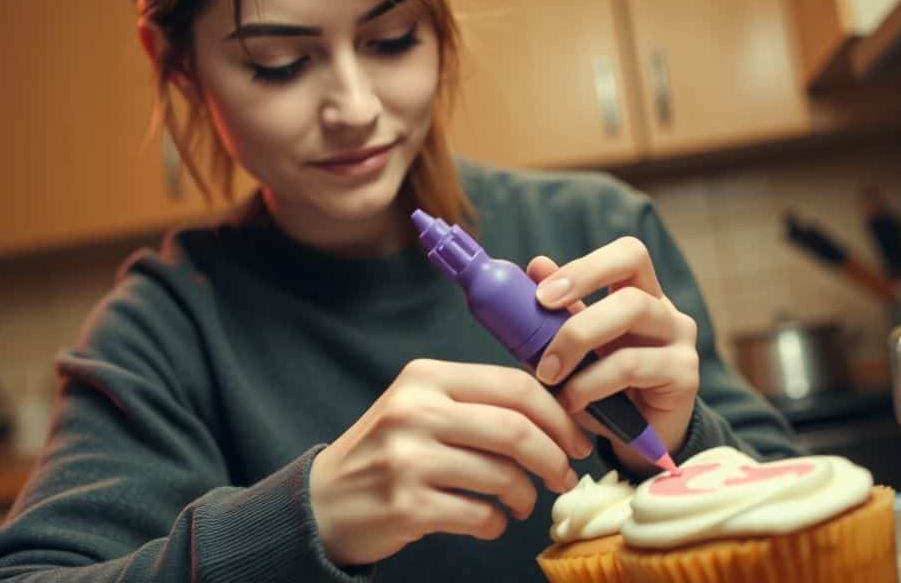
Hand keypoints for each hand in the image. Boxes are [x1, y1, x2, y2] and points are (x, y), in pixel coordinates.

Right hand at [309, 359, 594, 565]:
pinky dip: (496, 523)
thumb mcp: (421, 406)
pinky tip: (489, 520)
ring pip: (502, 476)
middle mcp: (416, 412)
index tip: (577, 438)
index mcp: (426, 378)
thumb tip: (557, 413)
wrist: (324, 500)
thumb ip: (477, 401)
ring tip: (523, 502)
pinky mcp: (408, 506)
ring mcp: (409, 460)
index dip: (558, 415)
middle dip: (554, 457)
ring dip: (526, 495)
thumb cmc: (386, 451)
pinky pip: (480, 515)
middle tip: (564, 475)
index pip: (513, 386)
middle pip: (515, 430)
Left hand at [527, 236, 699, 474]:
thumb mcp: (576, 351)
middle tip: (541, 317)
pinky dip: (592, 381)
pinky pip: (633, 364)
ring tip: (549, 375)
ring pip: (633, 311)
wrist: (639, 443)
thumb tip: (535, 266)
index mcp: (640, 294)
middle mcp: (665, 310)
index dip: (586, 266)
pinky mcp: (685, 375)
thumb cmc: (603, 390)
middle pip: (631, 270)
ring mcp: (680, 340)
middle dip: (578, 292)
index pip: (628, 254)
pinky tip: (571, 400)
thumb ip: (559, 312)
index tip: (542, 293)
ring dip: (578, 340)